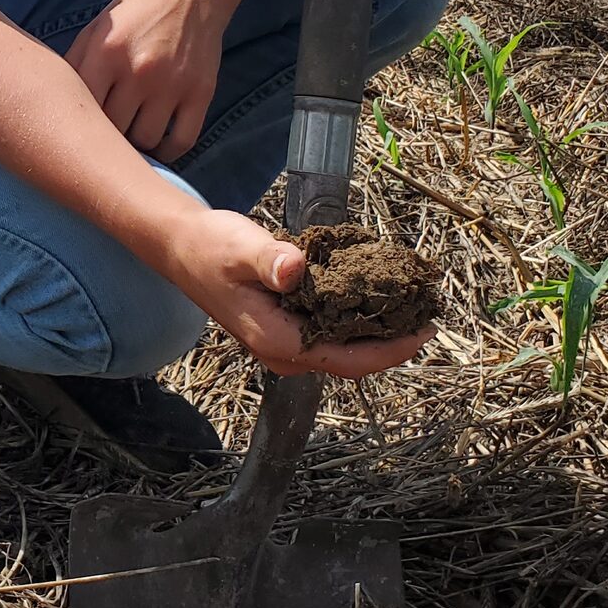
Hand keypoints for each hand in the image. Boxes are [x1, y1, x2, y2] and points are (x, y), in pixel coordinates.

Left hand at [64, 0, 227, 160]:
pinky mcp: (201, 92)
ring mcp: (172, 84)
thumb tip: (52, 105)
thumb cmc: (136, 11)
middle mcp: (139, 70)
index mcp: (106, 53)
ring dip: (135, 147)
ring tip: (128, 142)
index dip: (76, 126)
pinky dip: (167, 154)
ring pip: (145, 141)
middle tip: (102, 140)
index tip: (76, 131)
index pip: (81, 109)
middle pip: (112, 130)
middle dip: (105, 137)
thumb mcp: (97, 28)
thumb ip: (74, 64)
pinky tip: (157, 149)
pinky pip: (182, 141)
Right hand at [168, 209, 437, 379]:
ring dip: (377, 332)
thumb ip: (270, 260)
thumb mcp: (241, 247)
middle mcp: (284, 352)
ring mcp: (285, 345)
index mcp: (278, 340)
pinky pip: (331, 336)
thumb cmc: (211, 247)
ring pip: (343, 350)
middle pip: (351, 361)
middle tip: (427, 311)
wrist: (181, 248)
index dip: (391, 349)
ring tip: (409, 305)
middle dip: (392, 341)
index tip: (425, 328)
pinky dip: (357, 321)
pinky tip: (374, 296)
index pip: (348, 359)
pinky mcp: (286, 330)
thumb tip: (295, 269)